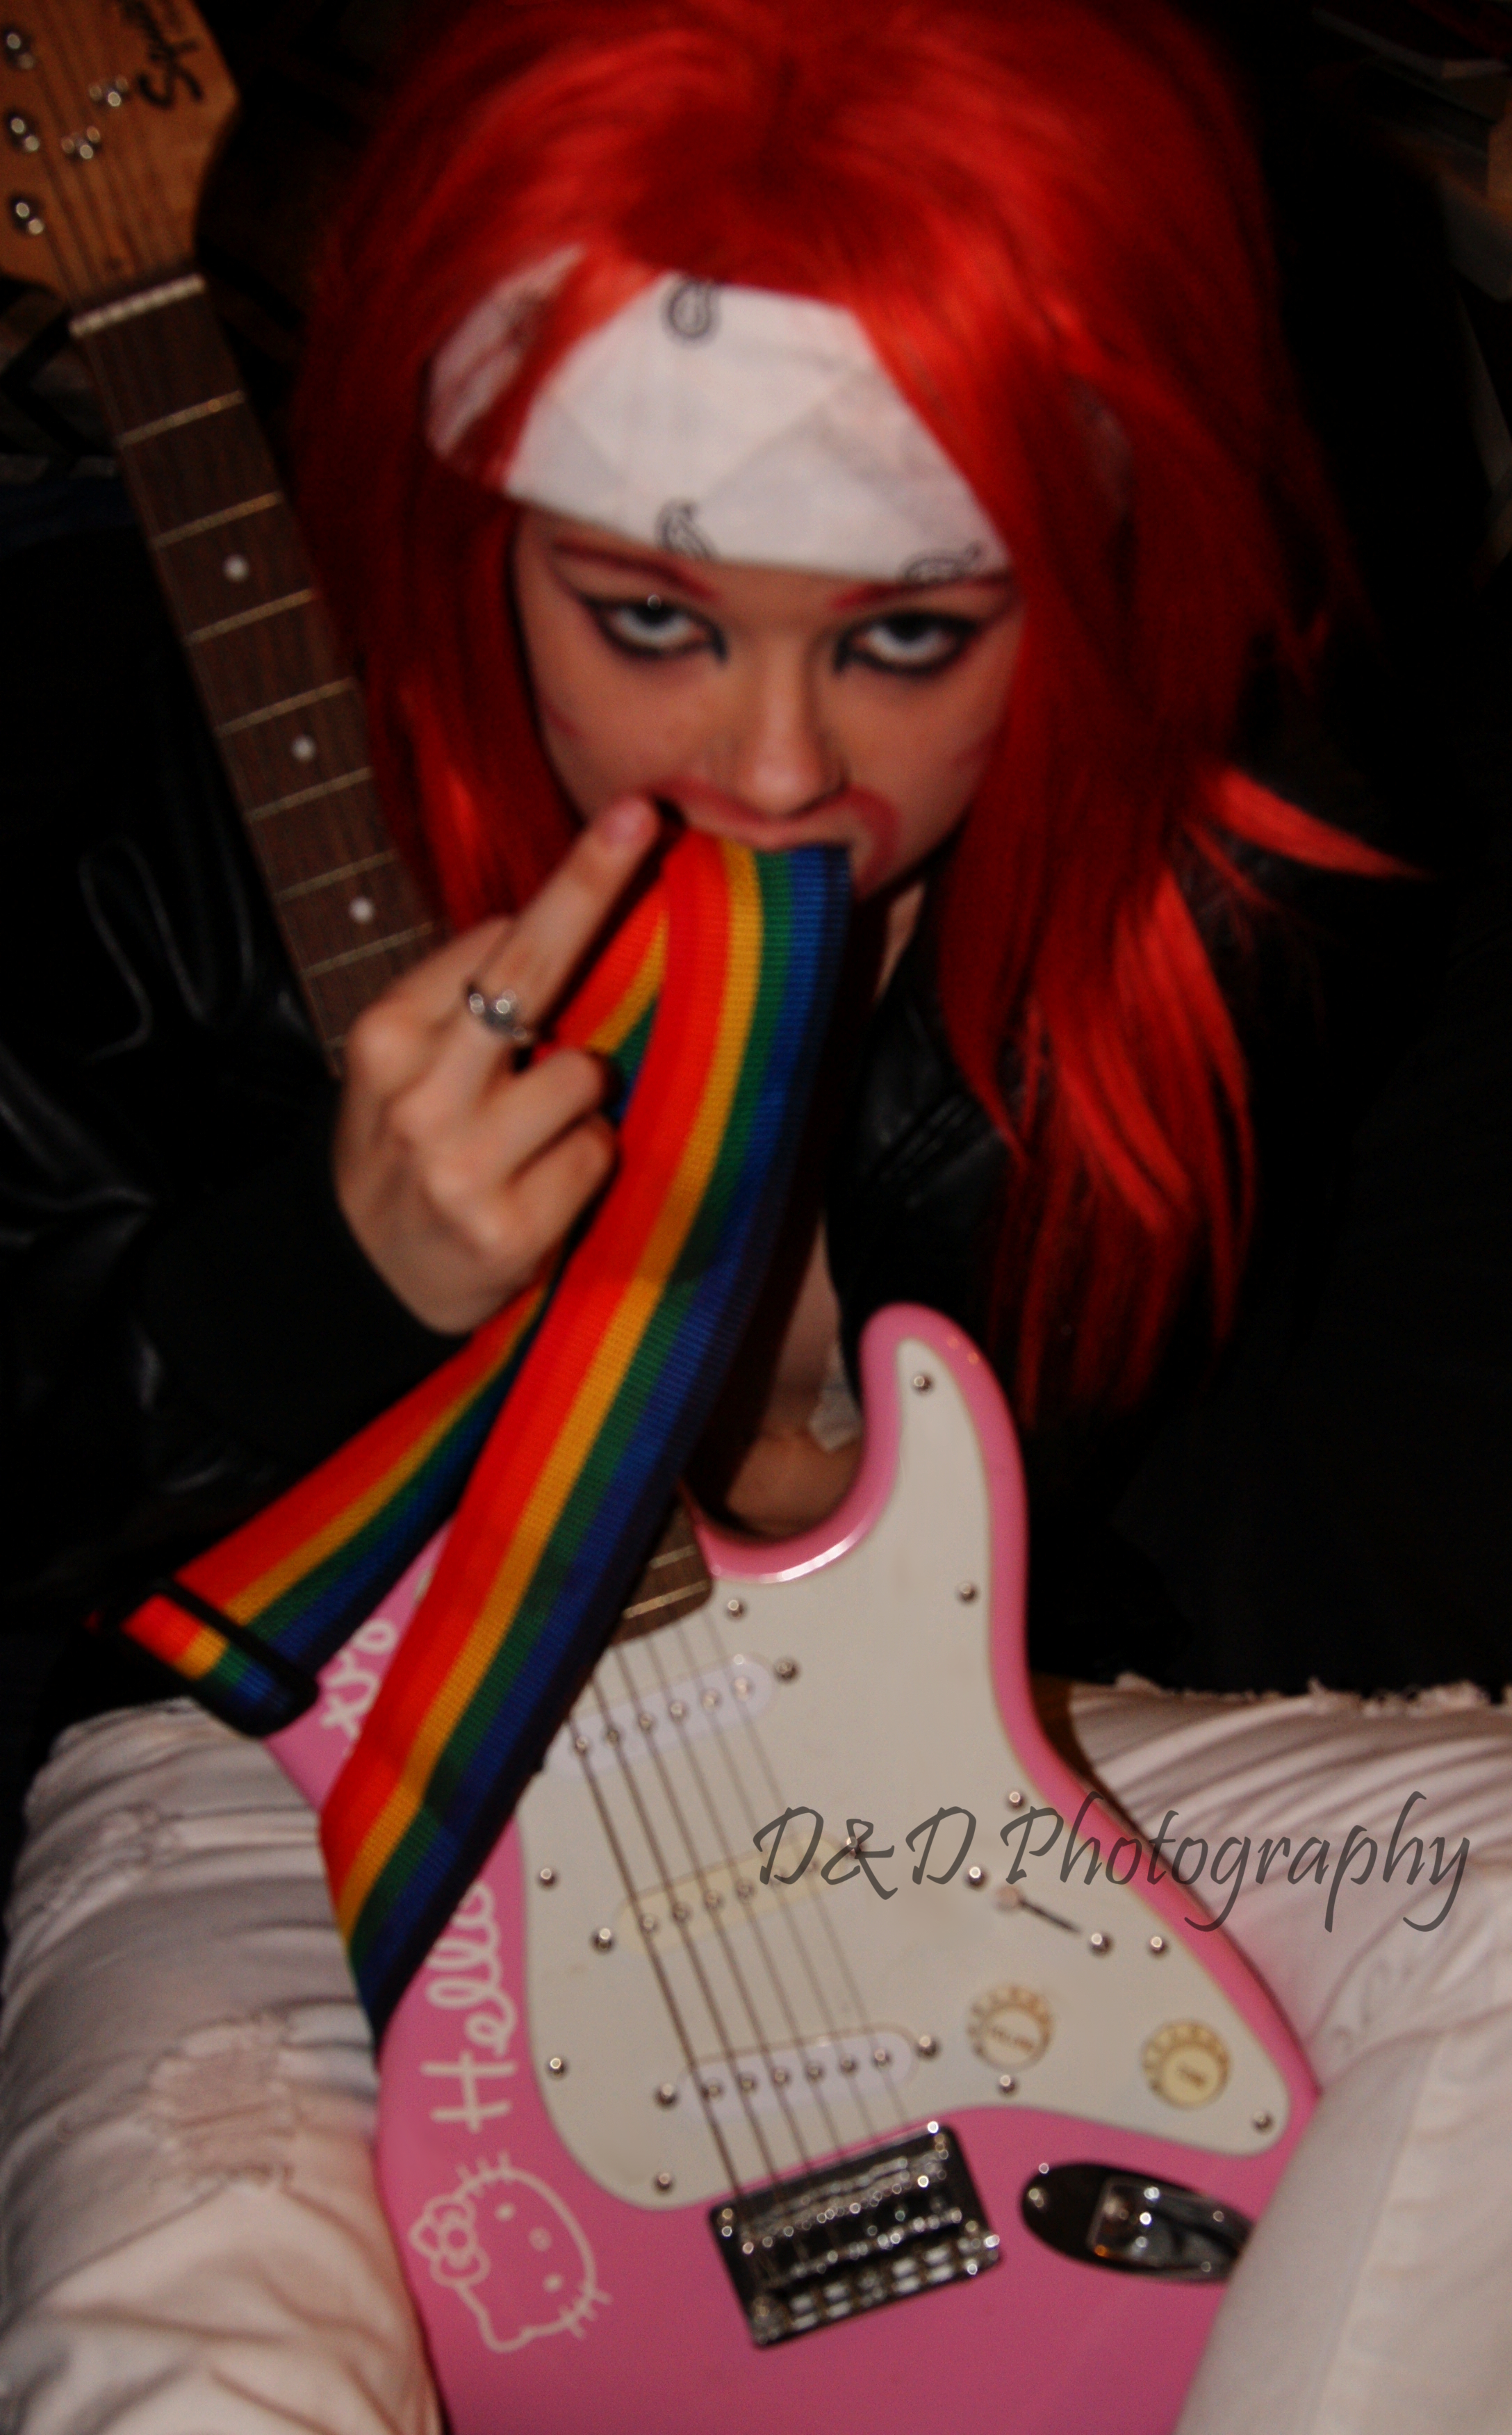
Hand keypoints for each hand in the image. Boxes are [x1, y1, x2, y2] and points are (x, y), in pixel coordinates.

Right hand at [333, 798, 660, 1332]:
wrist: (357, 1276)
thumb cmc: (401, 1148)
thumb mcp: (399, 1064)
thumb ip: (458, 1000)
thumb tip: (538, 920)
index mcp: (388, 1035)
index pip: (496, 939)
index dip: (572, 885)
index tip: (627, 819)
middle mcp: (418, 1093)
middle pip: (529, 970)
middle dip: (589, 886)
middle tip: (642, 814)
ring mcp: (461, 1164)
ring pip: (581, 1075)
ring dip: (578, 1098)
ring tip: (528, 1137)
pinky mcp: (508, 1229)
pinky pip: (594, 1152)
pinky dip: (583, 1162)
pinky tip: (538, 1187)